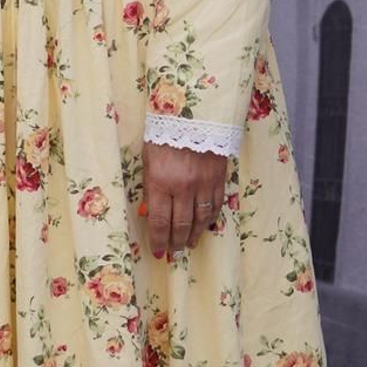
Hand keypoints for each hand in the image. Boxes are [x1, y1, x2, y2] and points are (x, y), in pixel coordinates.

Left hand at [140, 142, 228, 258]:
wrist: (195, 114)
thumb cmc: (164, 135)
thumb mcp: (148, 160)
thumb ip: (150, 187)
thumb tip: (150, 213)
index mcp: (160, 182)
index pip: (160, 222)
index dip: (159, 241)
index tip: (158, 252)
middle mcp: (183, 187)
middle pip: (181, 225)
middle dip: (176, 242)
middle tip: (174, 252)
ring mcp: (203, 184)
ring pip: (201, 219)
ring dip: (194, 235)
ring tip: (189, 244)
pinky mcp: (218, 179)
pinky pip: (215, 206)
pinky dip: (210, 220)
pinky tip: (205, 226)